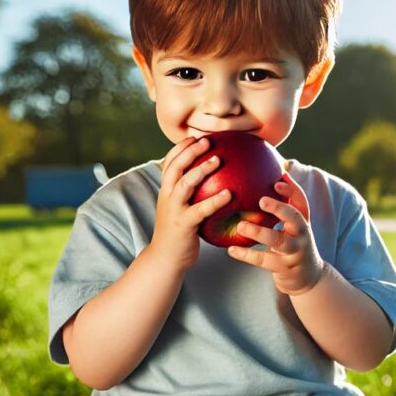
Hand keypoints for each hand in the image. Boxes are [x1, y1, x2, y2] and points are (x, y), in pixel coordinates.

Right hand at [151, 137, 232, 271]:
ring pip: (185, 183)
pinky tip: (230, 194)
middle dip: (190, 151)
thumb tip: (216, 182)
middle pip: (175, 167)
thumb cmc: (179, 233)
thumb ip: (190, 196)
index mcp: (166, 191)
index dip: (180, 148)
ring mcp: (174, 210)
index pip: (169, 163)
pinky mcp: (184, 224)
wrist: (166, 259)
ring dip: (201, 169)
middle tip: (207, 141)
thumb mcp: (181, 210)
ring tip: (218, 160)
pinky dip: (215, 200)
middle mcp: (167, 197)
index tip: (194, 137)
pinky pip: (201, 209)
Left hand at [227, 173, 323, 295]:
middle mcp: (302, 234)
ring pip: (278, 240)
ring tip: (241, 225)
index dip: (291, 189)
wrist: (308, 278)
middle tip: (261, 200)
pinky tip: (231, 249)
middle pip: (294, 217)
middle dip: (279, 208)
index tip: (278, 178)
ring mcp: (295, 252)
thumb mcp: (294, 226)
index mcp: (303, 220)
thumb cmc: (294, 244)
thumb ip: (283, 206)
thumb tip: (270, 176)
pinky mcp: (285, 268)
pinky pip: (264, 260)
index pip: (301, 201)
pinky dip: (246, 255)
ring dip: (259, 232)